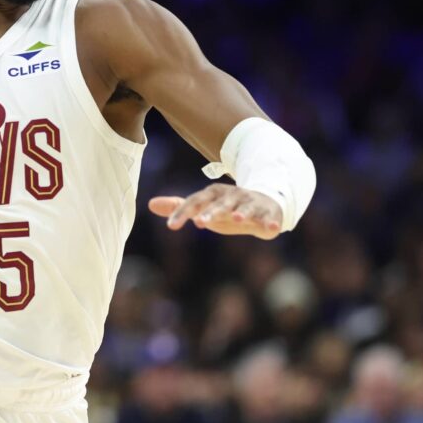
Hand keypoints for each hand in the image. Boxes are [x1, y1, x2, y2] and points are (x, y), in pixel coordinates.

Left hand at [149, 183, 281, 239]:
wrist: (263, 201)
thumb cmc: (226, 208)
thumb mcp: (202, 207)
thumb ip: (179, 206)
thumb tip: (150, 204)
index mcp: (213, 195)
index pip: (194, 202)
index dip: (182, 213)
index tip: (171, 226)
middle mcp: (231, 196)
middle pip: (220, 204)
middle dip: (212, 212)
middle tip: (201, 222)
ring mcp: (250, 203)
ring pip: (245, 208)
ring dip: (241, 212)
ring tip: (236, 218)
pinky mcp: (268, 212)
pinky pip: (269, 217)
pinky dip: (270, 222)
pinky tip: (272, 228)